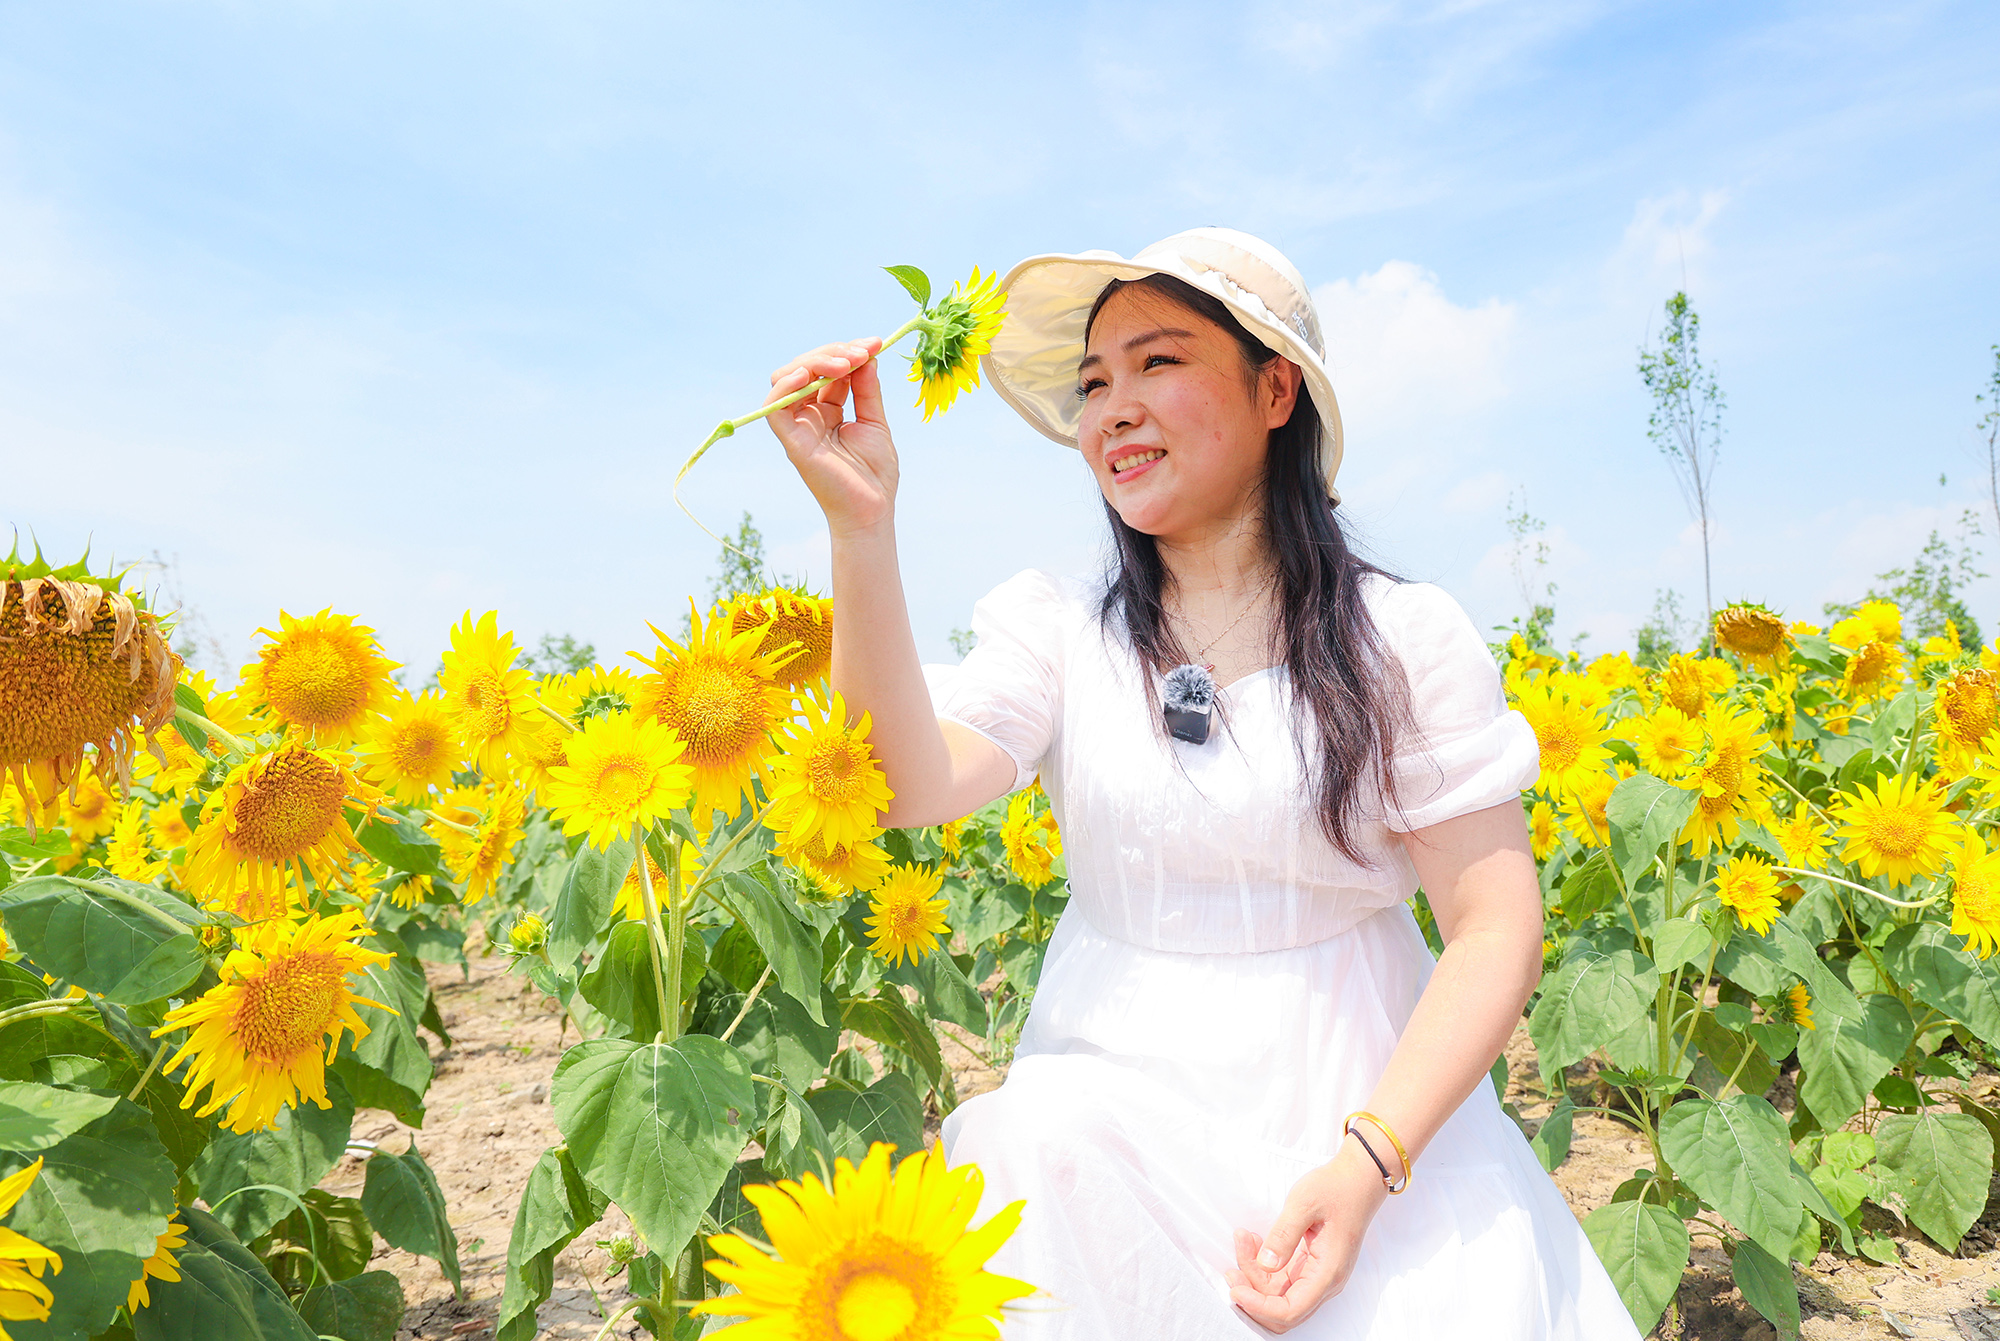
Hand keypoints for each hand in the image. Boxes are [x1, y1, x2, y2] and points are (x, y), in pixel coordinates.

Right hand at [763, 338, 895, 539]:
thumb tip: (867, 355)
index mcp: (828, 409)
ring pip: (787, 378)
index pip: (827, 368)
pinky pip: (774, 408)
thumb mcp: (874, 421)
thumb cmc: (875, 473)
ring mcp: (798, 427)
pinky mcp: (792, 442)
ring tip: (846, 363)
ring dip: (815, 361)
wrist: (873, 510)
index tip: (875, 344)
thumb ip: (867, 390)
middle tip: (862, 353)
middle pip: (806, 366)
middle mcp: (809, 414)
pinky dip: (786, 386)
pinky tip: (810, 375)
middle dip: (834, 351)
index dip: (848, 351)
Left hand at [1225, 1139, 1389, 1331]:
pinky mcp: (1309, 1267)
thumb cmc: (1335, 1188)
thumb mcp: (1304, 1204)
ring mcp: (1317, 1276)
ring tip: (1243, 1239)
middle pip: (1282, 1310)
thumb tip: (1265, 1264)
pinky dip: (1262, 1265)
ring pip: (1277, 1294)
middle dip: (1252, 1294)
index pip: (1290, 1311)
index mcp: (1327, 1273)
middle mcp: (1324, 1282)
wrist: (1357, 1179)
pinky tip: (1253, 1240)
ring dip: (1254, 1274)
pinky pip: (1280, 1278)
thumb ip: (1284, 1235)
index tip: (1234, 1288)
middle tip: (1231, 1269)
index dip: (1259, 1307)